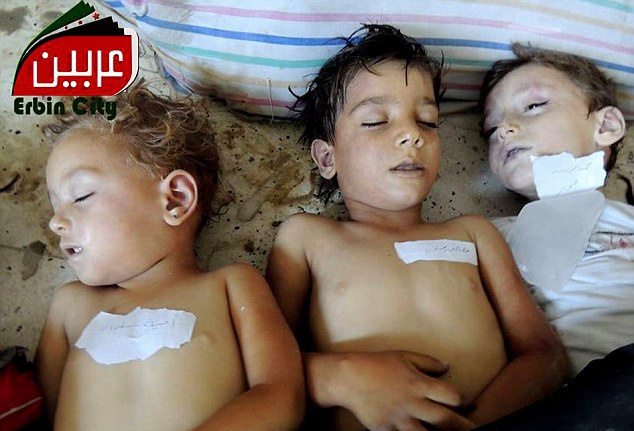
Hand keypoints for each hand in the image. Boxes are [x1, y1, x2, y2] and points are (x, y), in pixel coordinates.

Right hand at [337, 351, 476, 430]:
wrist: (348, 378)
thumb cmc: (377, 364)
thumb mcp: (403, 356)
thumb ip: (428, 362)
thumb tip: (448, 368)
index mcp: (419, 384)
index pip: (453, 396)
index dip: (463, 401)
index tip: (466, 405)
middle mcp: (413, 403)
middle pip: (447, 421)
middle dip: (465, 428)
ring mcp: (400, 419)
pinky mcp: (387, 430)